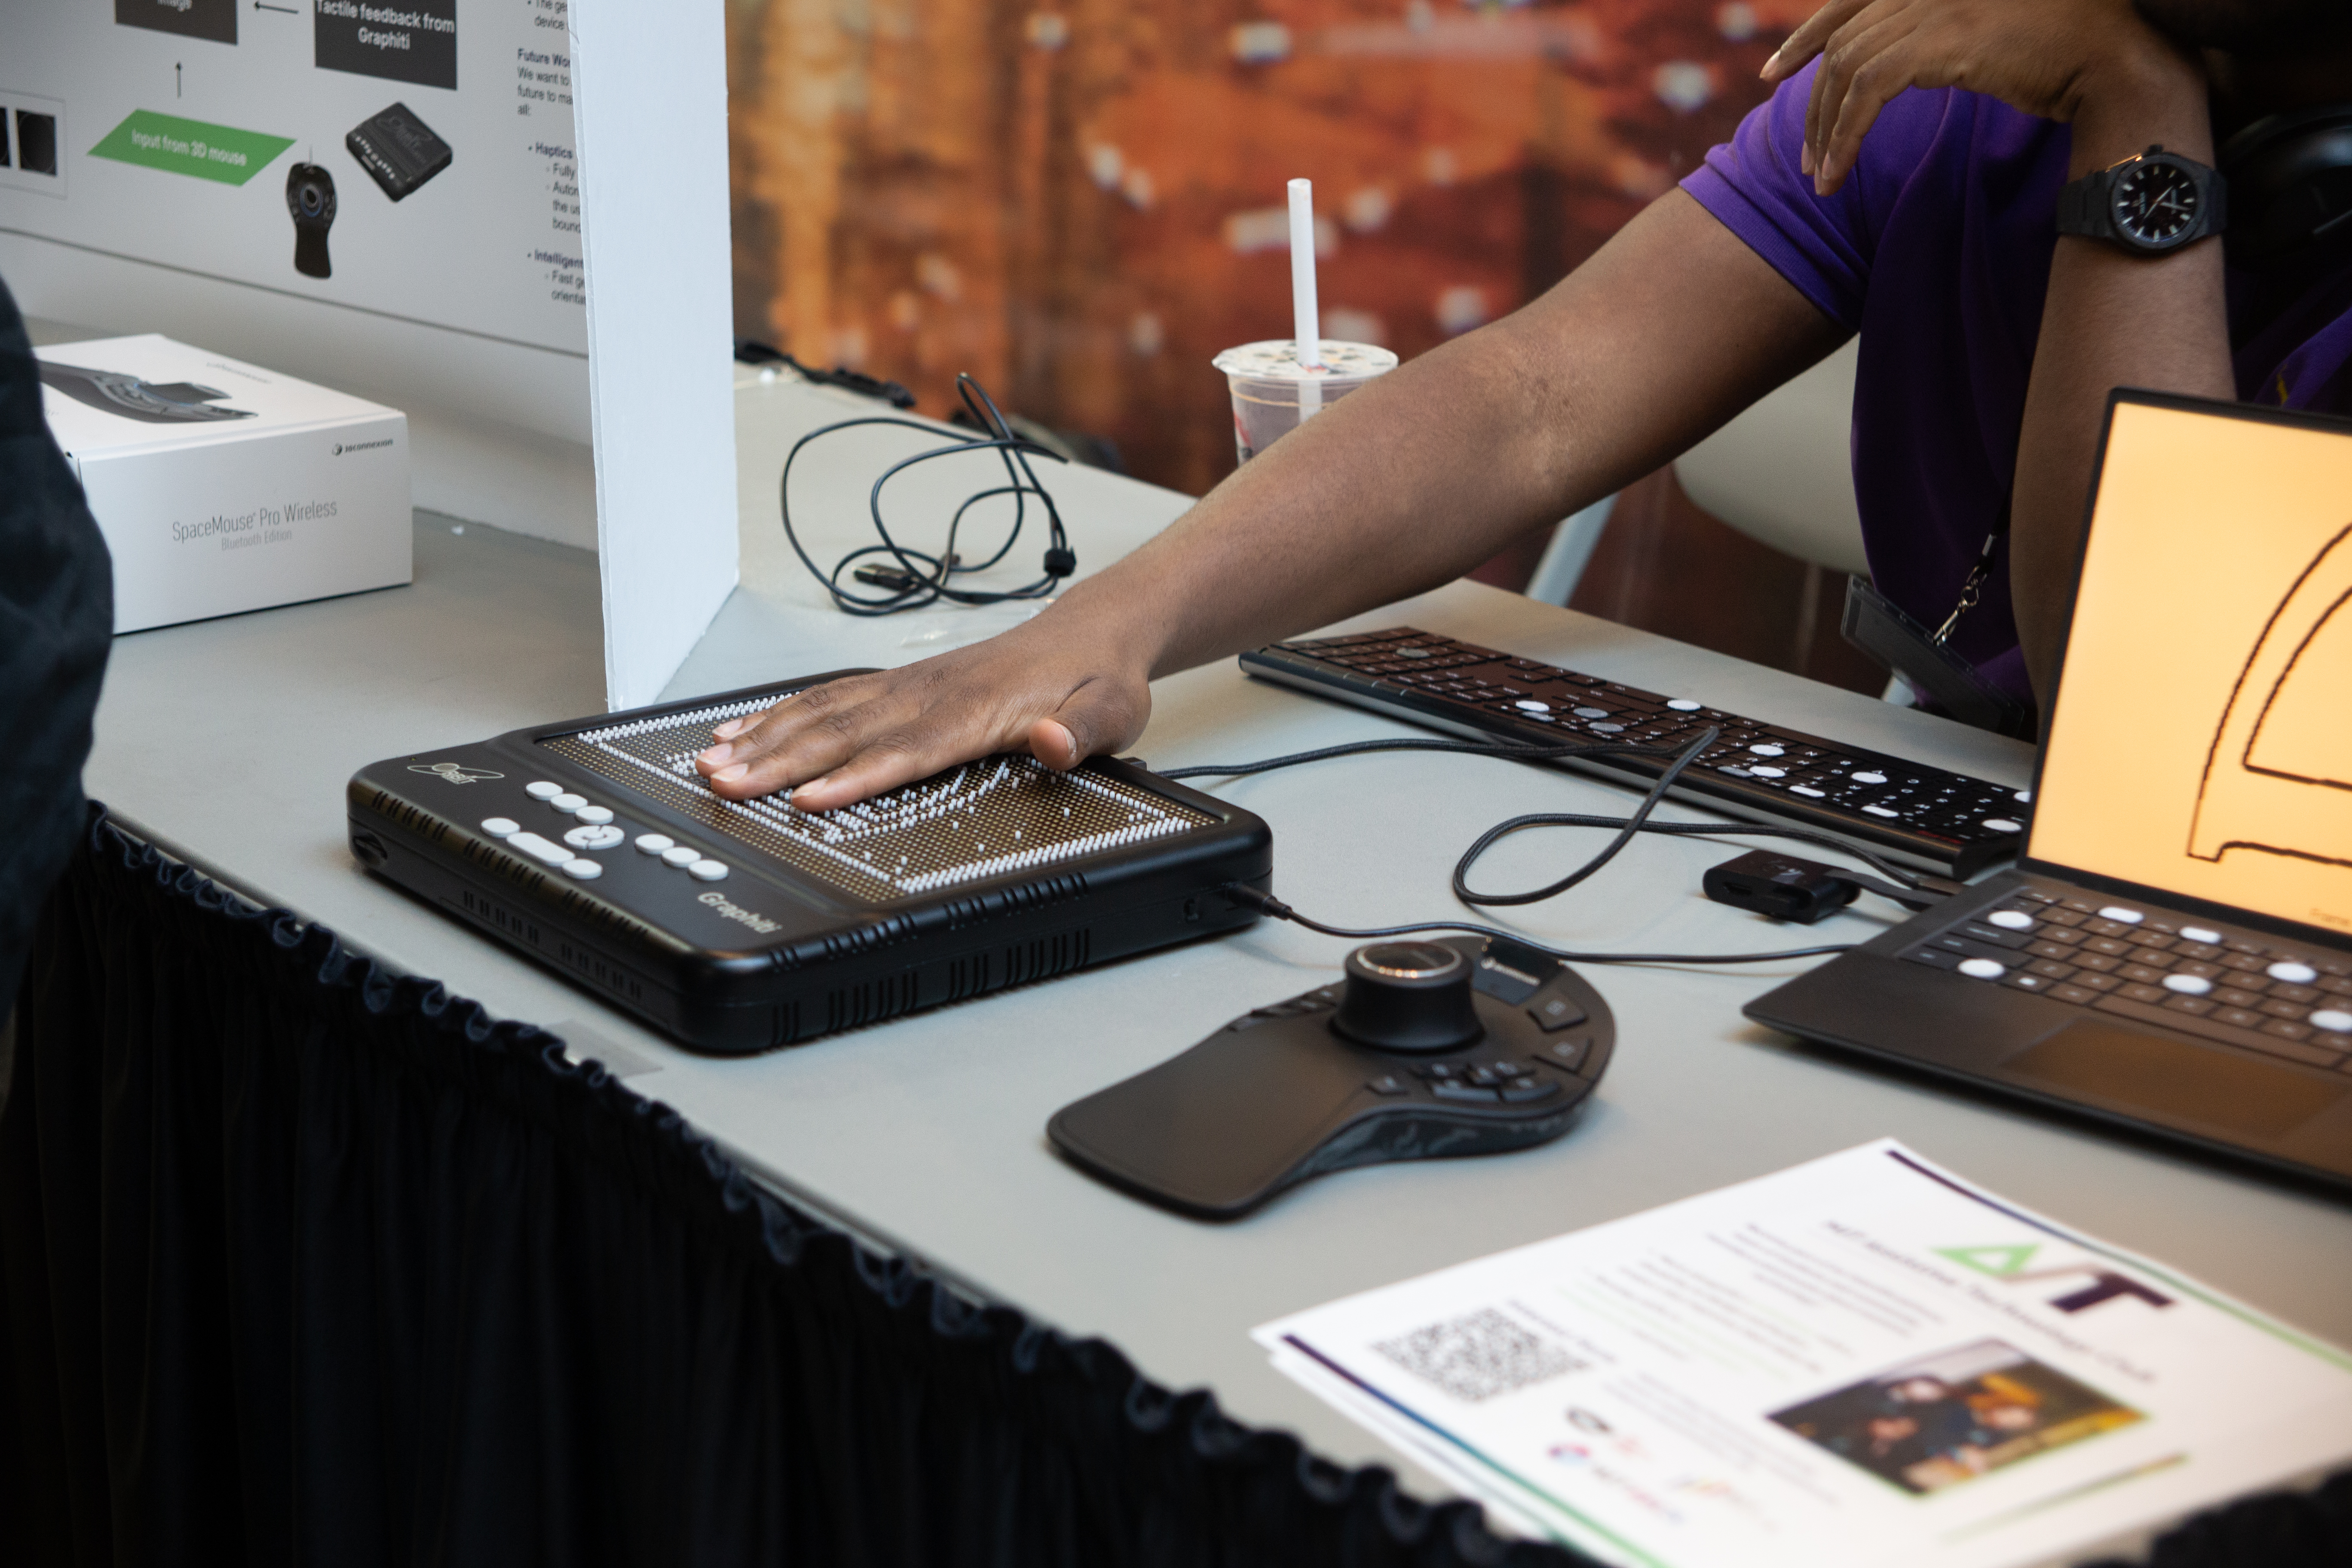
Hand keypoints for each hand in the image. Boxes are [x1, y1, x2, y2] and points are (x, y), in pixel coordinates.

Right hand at [690, 609, 1153, 809]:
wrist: (1093, 635)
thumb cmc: (1097, 680)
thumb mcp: (1111, 712)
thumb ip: (1082, 731)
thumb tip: (1051, 741)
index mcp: (978, 707)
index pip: (909, 748)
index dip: (858, 776)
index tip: (809, 799)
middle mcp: (932, 692)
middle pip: (846, 731)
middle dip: (781, 760)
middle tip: (727, 785)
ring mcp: (910, 686)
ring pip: (826, 712)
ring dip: (767, 738)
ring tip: (714, 763)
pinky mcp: (899, 685)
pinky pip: (830, 698)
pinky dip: (781, 716)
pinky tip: (744, 734)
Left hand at [1761, 0, 2201, 194]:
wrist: (2119, 54)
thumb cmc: (2066, 51)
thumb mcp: (1990, 35)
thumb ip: (1939, 38)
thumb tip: (1899, 67)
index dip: (1808, 34)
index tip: (1777, 70)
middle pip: (1842, 37)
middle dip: (1812, 99)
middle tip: (1803, 152)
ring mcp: (1939, 1)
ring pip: (1847, 67)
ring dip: (1825, 128)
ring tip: (1820, 176)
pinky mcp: (1945, 38)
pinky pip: (1866, 91)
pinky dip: (1844, 136)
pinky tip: (1837, 173)